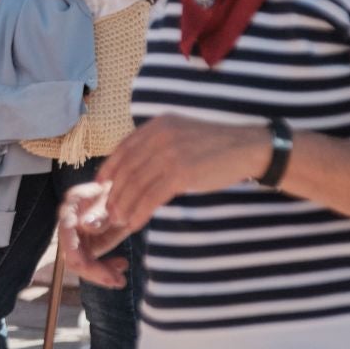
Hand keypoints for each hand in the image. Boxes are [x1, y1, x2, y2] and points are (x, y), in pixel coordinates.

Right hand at [58, 183, 129, 287]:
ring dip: (101, 273)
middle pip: (73, 255)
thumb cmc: (125, 184)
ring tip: (121, 278)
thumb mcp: (117, 195)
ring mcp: (78, 231)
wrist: (134, 184)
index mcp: (73, 203)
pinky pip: (92, 260)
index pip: (68, 237)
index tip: (107, 276)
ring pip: (82, 262)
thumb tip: (85, 225)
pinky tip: (122, 264)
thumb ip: (101, 209)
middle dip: (95, 272)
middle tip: (119, 281)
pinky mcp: (88, 240)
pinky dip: (106, 267)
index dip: (84, 260)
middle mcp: (70, 218)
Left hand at [88, 114, 270, 255]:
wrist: (249, 147)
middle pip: (127, 169)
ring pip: (136, 185)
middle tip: (108, 210)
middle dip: (115, 192)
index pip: (124, 148)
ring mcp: (169, 154)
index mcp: (158, 124)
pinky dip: (139, 212)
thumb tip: (135, 168)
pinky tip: (134, 223)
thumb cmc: (216, 145)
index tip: (101, 184)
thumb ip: (159, 144)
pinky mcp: (180, 173)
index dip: (109, 168)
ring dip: (124, 205)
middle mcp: (159, 136)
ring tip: (119, 220)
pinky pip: (151, 197)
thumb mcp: (182, 134)